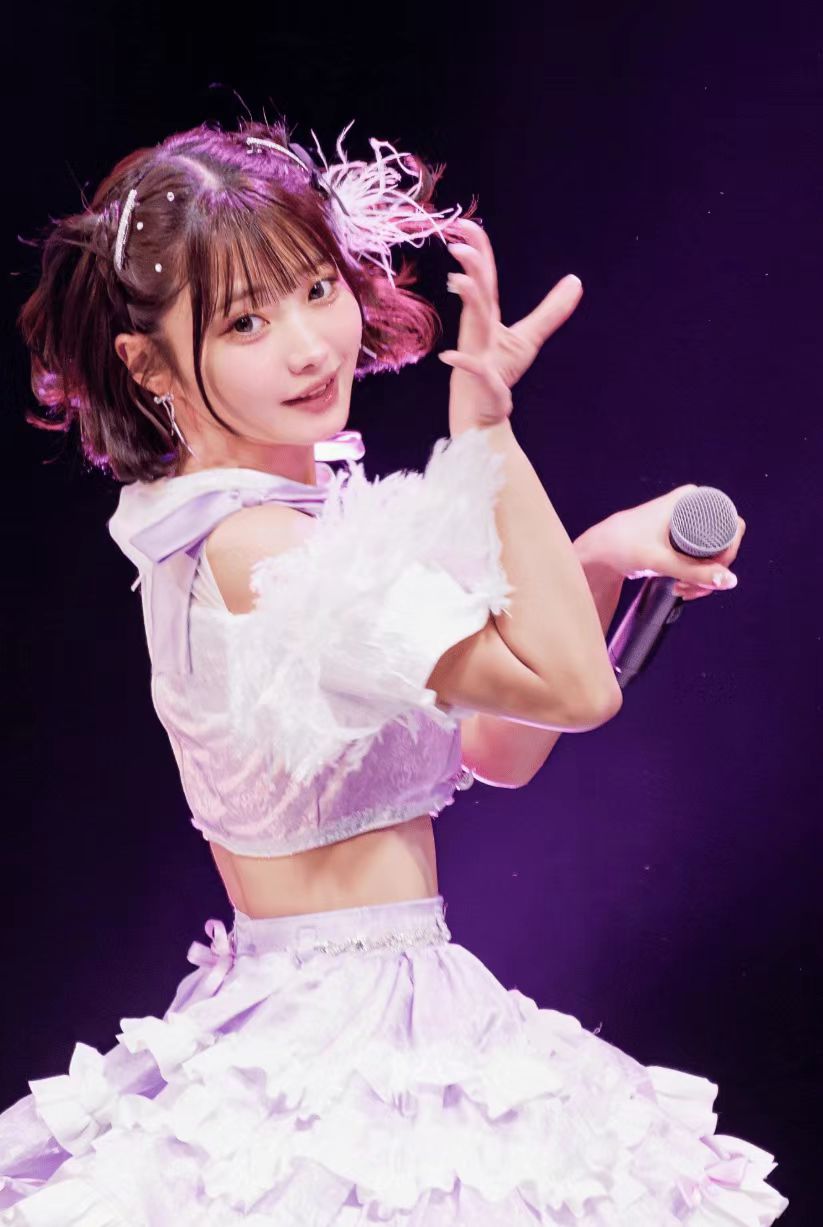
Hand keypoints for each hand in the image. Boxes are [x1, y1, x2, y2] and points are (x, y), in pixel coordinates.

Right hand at [441, 217, 583, 416]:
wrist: (483, 411)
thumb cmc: (499, 372)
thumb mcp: (529, 338)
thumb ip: (551, 310)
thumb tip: (576, 281)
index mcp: (487, 316)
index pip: (484, 278)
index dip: (478, 250)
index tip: (467, 224)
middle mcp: (478, 329)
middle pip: (477, 295)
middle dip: (471, 271)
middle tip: (460, 247)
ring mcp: (476, 353)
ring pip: (472, 325)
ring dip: (467, 303)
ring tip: (459, 282)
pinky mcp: (479, 379)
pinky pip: (470, 369)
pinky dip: (461, 363)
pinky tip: (450, 358)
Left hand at [574, 486, 746, 600]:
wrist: (599, 551)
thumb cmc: (623, 546)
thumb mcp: (661, 561)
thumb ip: (695, 572)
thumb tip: (731, 581)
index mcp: (692, 500)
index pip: (731, 526)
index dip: (728, 553)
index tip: (712, 573)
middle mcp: (694, 508)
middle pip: (724, 544)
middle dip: (714, 571)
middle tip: (692, 588)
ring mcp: (689, 525)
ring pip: (714, 555)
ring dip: (705, 578)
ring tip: (684, 590)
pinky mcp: (681, 541)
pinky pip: (701, 559)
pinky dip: (697, 577)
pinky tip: (684, 588)